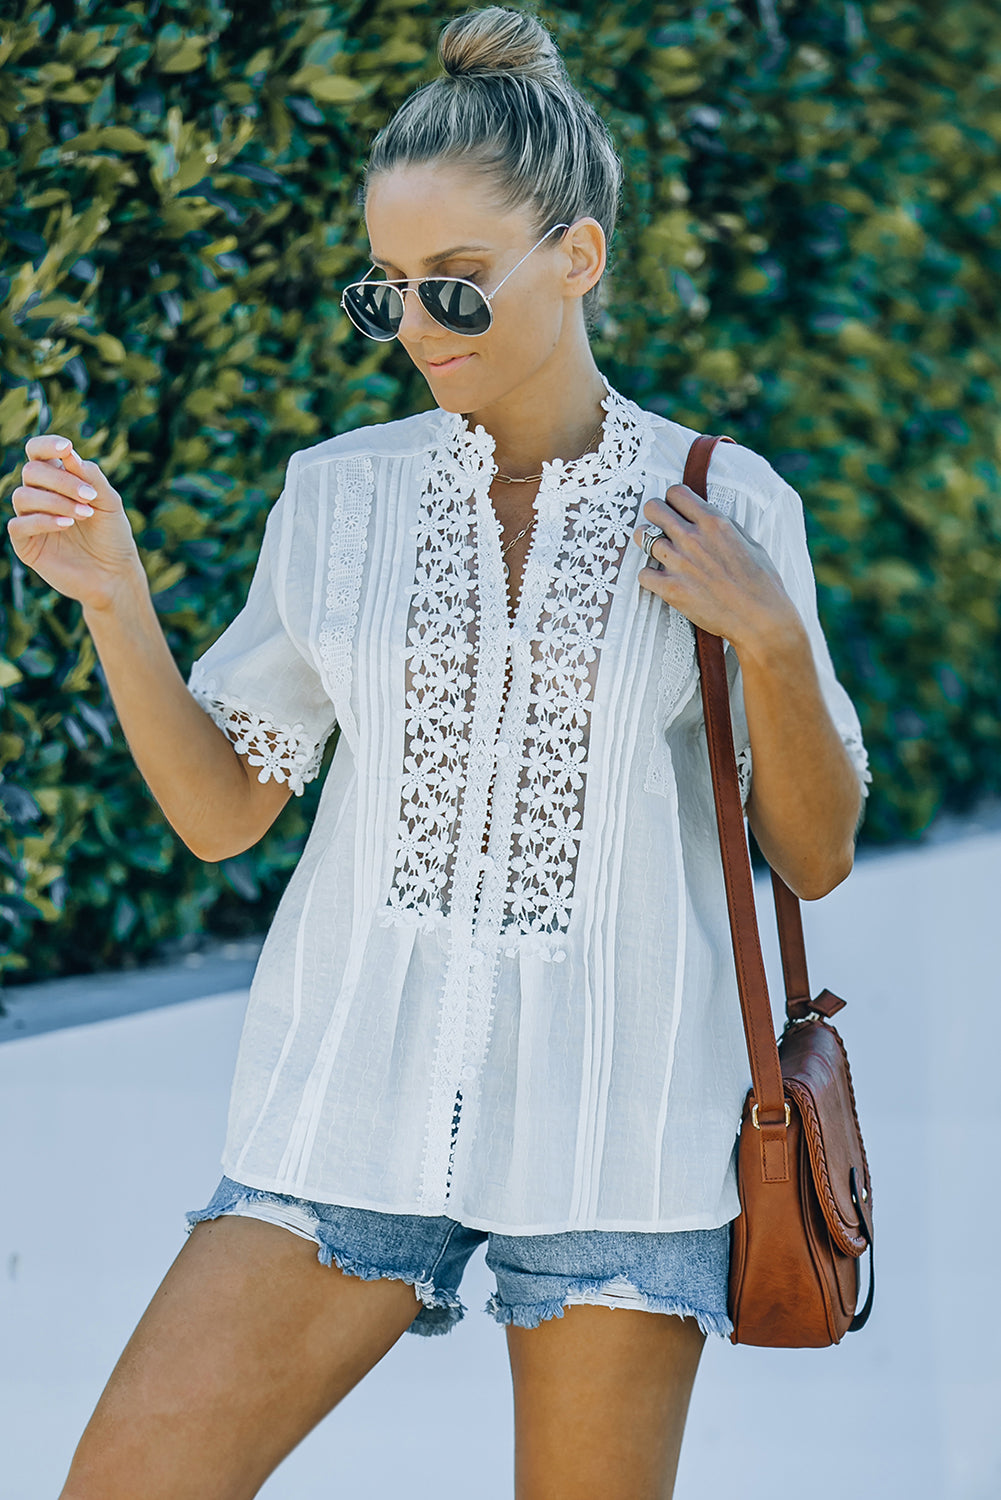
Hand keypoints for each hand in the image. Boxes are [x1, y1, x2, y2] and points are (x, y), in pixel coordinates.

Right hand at [6, 434, 144, 611]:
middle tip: (89, 496)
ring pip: (22, 496)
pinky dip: (42, 521)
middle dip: (61, 480)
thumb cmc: (112, 535)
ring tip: (83, 514)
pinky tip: (66, 525)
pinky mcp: (26, 545)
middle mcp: (39, 496)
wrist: (115, 574)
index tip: (66, 447)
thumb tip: (69, 454)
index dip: (46, 445)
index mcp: (57, 481)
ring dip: (55, 501)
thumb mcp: (109, 502)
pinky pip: (19, 525)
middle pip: (31, 472)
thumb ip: (91, 477)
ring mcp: (30, 520)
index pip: (37, 453)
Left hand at [633, 484, 800, 654]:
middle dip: (654, 514)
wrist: (760, 619)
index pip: (676, 492)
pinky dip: (649, 576)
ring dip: (647, 543)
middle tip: (659, 527)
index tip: (676, 510)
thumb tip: (706, 518)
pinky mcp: (671, 589)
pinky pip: (642, 573)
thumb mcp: (750, 542)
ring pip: (642, 537)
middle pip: (653, 508)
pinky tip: (660, 580)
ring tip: (658, 553)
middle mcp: (693, 538)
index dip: (672, 500)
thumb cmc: (761, 582)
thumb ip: (724, 527)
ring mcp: (679, 563)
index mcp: (714, 522)